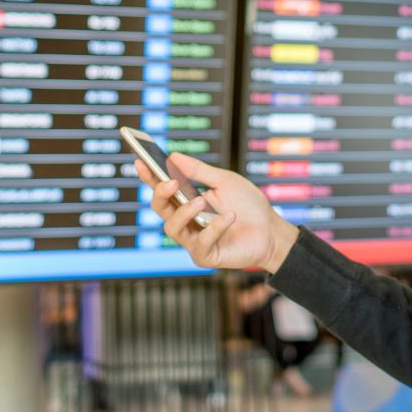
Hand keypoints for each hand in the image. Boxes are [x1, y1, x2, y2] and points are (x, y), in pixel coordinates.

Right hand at [133, 154, 298, 273]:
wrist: (271, 230)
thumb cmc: (248, 206)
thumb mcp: (225, 181)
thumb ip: (199, 171)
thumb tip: (173, 156)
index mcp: (187, 201)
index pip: (162, 189)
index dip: (149, 177)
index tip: (140, 161)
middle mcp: (186, 221)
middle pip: (160, 209)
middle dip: (161, 194)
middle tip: (171, 182)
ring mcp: (193, 239)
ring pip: (172, 227)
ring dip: (185, 213)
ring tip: (202, 201)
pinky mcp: (205, 256)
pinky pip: (200, 243)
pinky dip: (214, 228)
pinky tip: (229, 216)